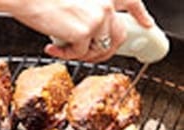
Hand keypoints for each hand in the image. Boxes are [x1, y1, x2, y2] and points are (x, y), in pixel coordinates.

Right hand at [10, 0, 153, 62]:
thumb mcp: (75, 3)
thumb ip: (89, 13)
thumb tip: (90, 34)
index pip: (132, 3)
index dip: (140, 15)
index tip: (146, 23)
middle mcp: (105, 5)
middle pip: (117, 36)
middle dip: (104, 51)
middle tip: (88, 55)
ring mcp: (97, 19)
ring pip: (99, 49)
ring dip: (81, 54)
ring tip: (64, 48)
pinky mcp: (84, 32)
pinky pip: (80, 54)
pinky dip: (66, 54)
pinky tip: (53, 47)